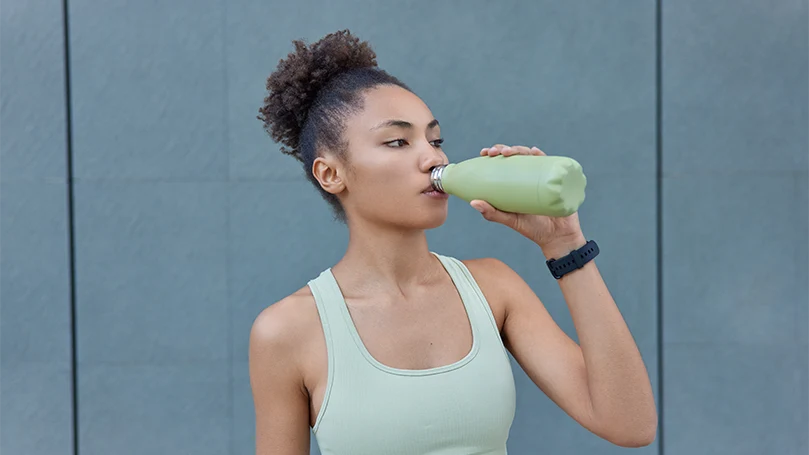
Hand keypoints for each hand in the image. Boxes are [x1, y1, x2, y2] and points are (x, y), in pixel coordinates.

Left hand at [471, 144, 585, 256]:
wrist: (558, 237)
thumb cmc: (533, 229)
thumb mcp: (510, 220)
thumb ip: (492, 213)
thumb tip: (472, 202)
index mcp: (515, 183)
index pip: (503, 163)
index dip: (494, 154)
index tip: (484, 153)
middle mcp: (528, 176)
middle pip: (516, 156)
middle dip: (504, 149)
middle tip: (494, 153)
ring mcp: (542, 176)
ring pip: (530, 157)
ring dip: (519, 149)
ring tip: (509, 152)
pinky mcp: (556, 179)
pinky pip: (551, 163)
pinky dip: (542, 155)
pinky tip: (535, 151)